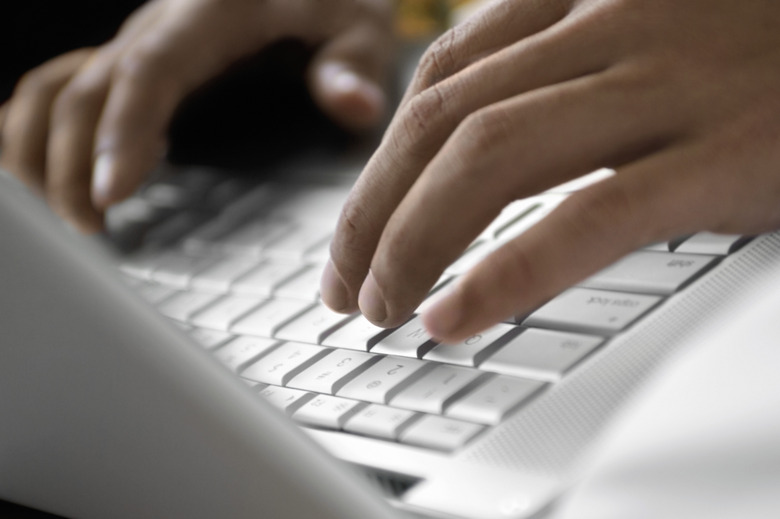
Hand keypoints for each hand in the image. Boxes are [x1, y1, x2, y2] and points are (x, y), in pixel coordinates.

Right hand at [0, 0, 393, 232]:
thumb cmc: (334, 0)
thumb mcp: (359, 24)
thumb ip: (351, 65)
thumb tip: (355, 105)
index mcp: (209, 15)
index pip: (150, 72)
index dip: (122, 131)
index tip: (111, 192)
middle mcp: (161, 26)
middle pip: (86, 89)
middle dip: (71, 161)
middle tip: (90, 230)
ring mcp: (142, 43)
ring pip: (59, 86)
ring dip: (45, 148)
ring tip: (70, 214)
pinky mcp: (138, 60)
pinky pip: (67, 83)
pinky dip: (47, 130)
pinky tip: (65, 175)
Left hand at [322, 0, 779, 342]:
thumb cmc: (766, 49)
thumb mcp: (653, 38)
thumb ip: (568, 78)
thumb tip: (480, 152)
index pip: (441, 80)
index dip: (379, 160)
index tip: (357, 227)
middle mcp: (616, 26)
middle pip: (443, 121)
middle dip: (372, 212)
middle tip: (344, 284)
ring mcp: (671, 85)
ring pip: (490, 159)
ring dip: (412, 241)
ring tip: (378, 308)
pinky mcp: (728, 154)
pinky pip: (587, 216)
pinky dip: (506, 273)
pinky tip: (453, 316)